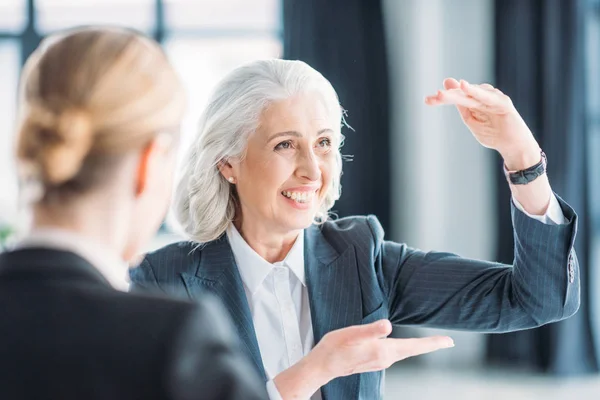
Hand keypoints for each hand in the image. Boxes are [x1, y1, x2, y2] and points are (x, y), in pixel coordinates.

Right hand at [273, 320, 453, 398]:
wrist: (323, 365)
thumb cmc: (335, 347)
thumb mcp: (352, 334)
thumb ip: (371, 330)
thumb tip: (388, 326)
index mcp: (383, 350)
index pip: (414, 347)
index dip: (433, 344)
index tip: (449, 342)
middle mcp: (385, 358)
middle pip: (412, 350)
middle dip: (429, 345)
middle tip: (447, 341)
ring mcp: (380, 361)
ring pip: (404, 352)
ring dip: (417, 347)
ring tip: (431, 342)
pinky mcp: (373, 360)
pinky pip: (394, 352)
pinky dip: (405, 348)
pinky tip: (404, 345)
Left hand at [425, 78, 539, 169]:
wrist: (512, 145)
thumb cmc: (492, 133)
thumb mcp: (471, 120)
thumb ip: (460, 105)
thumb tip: (446, 87)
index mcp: (474, 101)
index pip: (456, 97)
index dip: (442, 98)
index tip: (427, 100)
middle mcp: (483, 96)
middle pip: (461, 94)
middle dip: (446, 96)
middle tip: (432, 97)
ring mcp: (493, 98)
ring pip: (471, 94)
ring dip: (456, 93)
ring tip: (442, 94)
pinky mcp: (502, 102)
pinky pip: (487, 96)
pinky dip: (475, 91)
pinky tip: (465, 86)